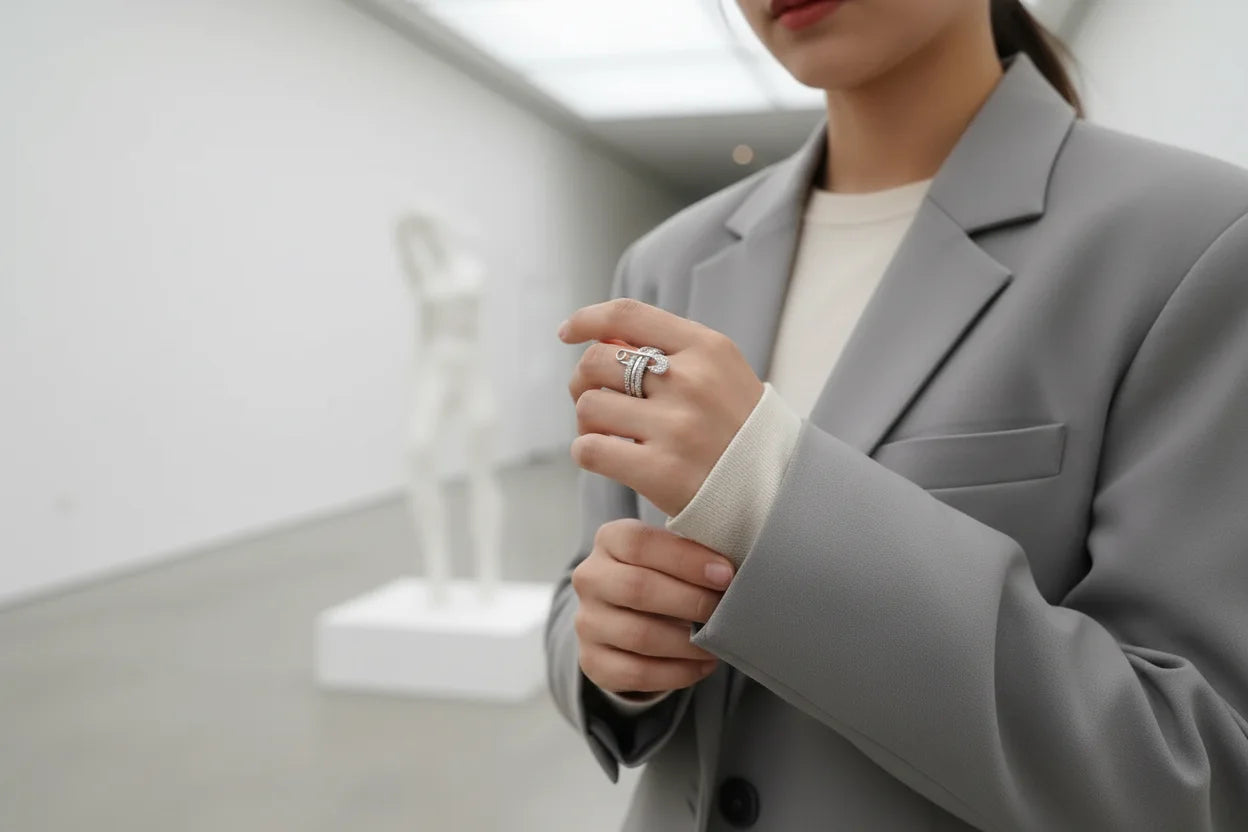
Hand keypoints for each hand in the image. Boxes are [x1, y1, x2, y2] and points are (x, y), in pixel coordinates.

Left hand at [559, 298, 764, 516]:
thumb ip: (668, 351)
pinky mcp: (660, 472)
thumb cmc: (737, 429)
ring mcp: (676, 427)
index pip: (628, 315)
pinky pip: (590, 449)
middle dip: (582, 380)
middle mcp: (691, 381)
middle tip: (594, 401)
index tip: (567, 333)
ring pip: (588, 406)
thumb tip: (599, 335)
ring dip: (587, 422)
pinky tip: (607, 458)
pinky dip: (588, 452)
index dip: (587, 319)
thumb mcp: (720, 373)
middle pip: (597, 360)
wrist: (777, 492)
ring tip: (607, 434)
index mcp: (707, 349)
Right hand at [572, 518, 735, 694]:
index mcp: (609, 540)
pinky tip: (703, 664)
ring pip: (639, 635)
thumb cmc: (663, 573)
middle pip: (637, 589)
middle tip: (724, 608)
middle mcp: (590, 578)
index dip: (686, 559)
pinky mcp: (592, 661)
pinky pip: (637, 673)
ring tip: (717, 641)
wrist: (626, 614)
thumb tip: (730, 564)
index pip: (639, 543)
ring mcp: (586, 622)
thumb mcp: (672, 550)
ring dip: (687, 642)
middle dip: (690, 601)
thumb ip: (694, 546)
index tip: (725, 574)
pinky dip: (678, 672)